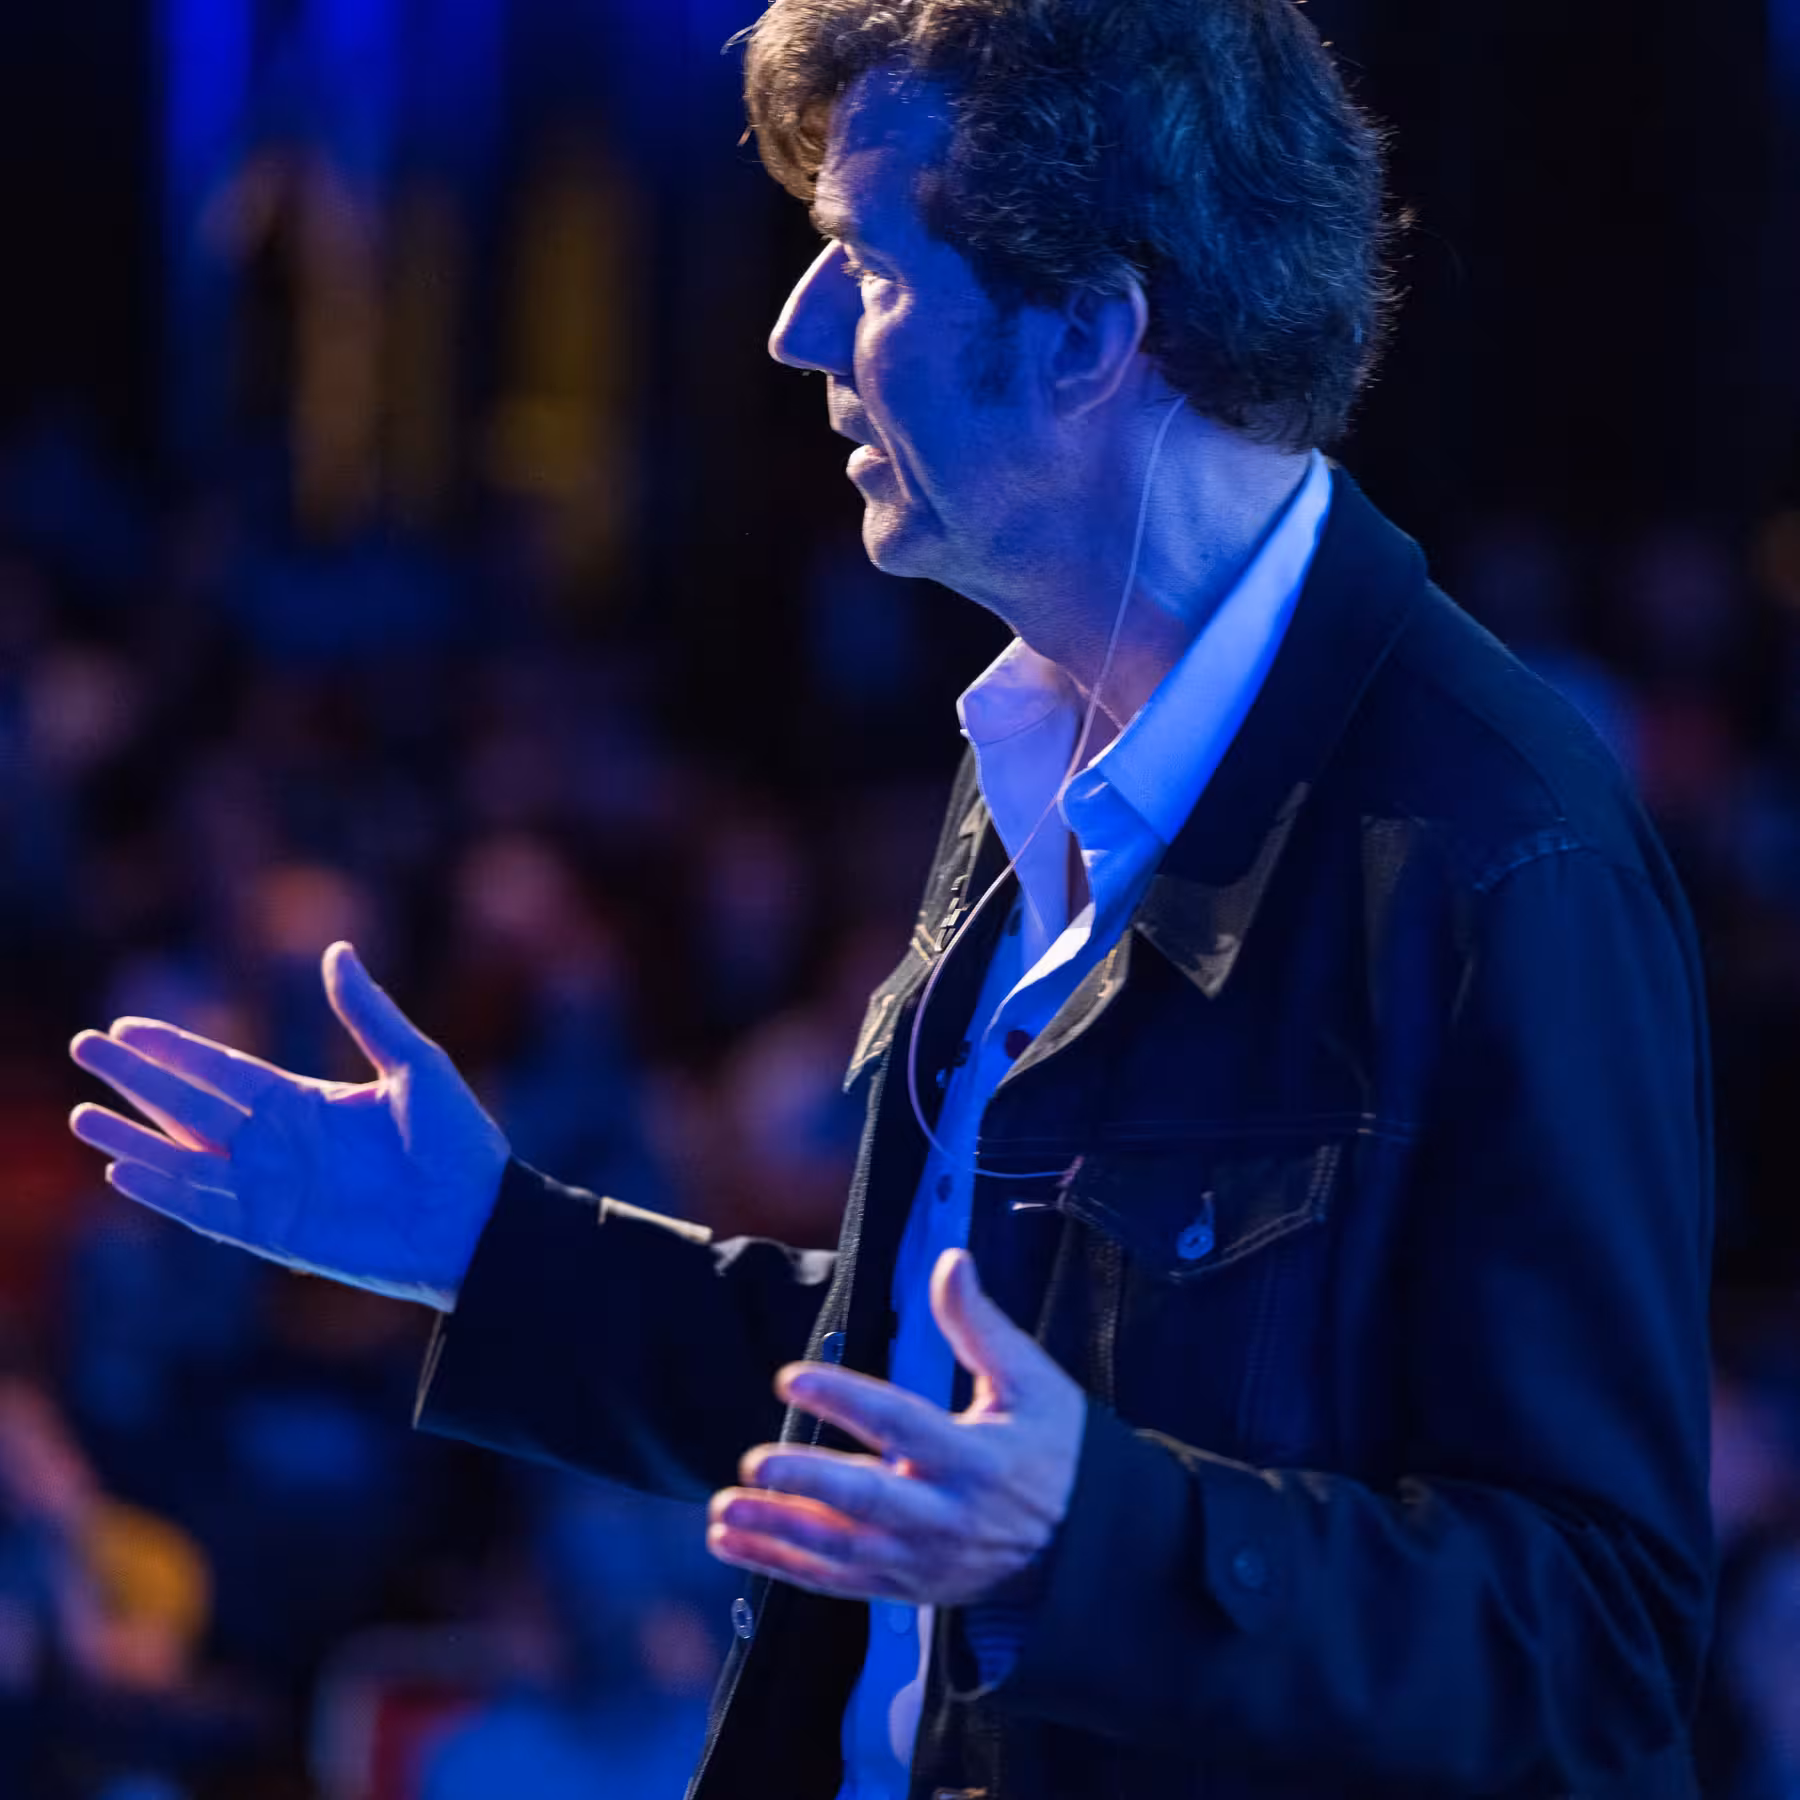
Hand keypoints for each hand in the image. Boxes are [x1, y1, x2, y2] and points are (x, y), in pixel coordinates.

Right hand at [67, 941, 510, 1310]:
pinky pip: (206, 1210)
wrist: (480, 1221)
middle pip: (190, 1105)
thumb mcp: (417, 1065)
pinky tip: (122, 1170)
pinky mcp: (276, 1234)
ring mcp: (274, 1190)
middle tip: (82, 1048)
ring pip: (185, 1159)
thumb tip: (336, 950)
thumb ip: (368, 1013)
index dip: (175, 1049)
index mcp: (307, 1102)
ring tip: (82, 1115)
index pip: (223, 1070)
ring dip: (134, 1137)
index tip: (126, 1025)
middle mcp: (280, 1145)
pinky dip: (164, 1192)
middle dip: (137, 1079)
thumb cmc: (460, 1144)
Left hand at [707, 1247, 1087, 1608]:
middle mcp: (946, 1516)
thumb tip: (950, 1260)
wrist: (1083, 1549)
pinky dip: (780, 1566)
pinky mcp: (905, 1587)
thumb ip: (980, 1324)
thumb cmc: (1056, 1452)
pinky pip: (835, 1582)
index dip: (844, 1400)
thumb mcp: (1032, 1382)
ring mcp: (922, 1560)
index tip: (791, 1377)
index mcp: (977, 1460)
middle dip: (807, 1485)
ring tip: (724, 1508)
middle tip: (754, 1464)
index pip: (900, 1424)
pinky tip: (732, 1543)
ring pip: (840, 1551)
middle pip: (868, 1501)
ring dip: (778, 1531)